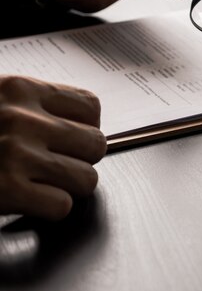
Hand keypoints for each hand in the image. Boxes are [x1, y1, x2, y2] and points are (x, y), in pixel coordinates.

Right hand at [0, 76, 106, 219]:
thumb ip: (34, 105)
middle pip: (96, 144)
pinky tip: (30, 199)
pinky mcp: (6, 190)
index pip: (91, 106)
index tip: (72, 137)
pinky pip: (62, 205)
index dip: (87, 127)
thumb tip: (83, 123)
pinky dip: (49, 207)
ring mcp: (16, 154)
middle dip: (81, 159)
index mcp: (21, 90)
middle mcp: (23, 119)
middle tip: (56, 163)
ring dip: (68, 186)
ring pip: (87, 178)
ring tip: (42, 182)